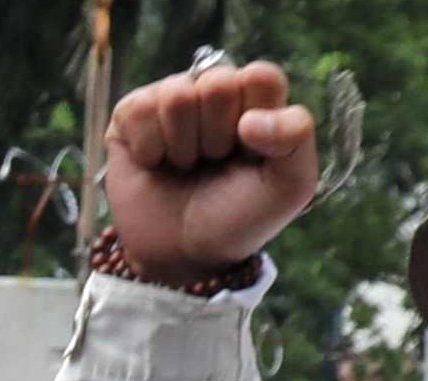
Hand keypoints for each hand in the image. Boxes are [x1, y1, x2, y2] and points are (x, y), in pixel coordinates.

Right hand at [98, 61, 322, 279]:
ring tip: (185, 167)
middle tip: (213, 163)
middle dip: (215, 136)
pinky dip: (148, 148)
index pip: (260, 76)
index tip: (249, 154)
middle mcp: (213, 90)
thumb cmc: (238, 217)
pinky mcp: (130, 114)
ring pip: (176, 95)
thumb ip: (296, 137)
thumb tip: (249, 120)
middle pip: (216, 84)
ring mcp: (170, 98)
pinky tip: (155, 164)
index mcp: (256, 98)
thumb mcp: (289, 185)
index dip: (254, 118)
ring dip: (181, 145)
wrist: (184, 256)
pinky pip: (138, 109)